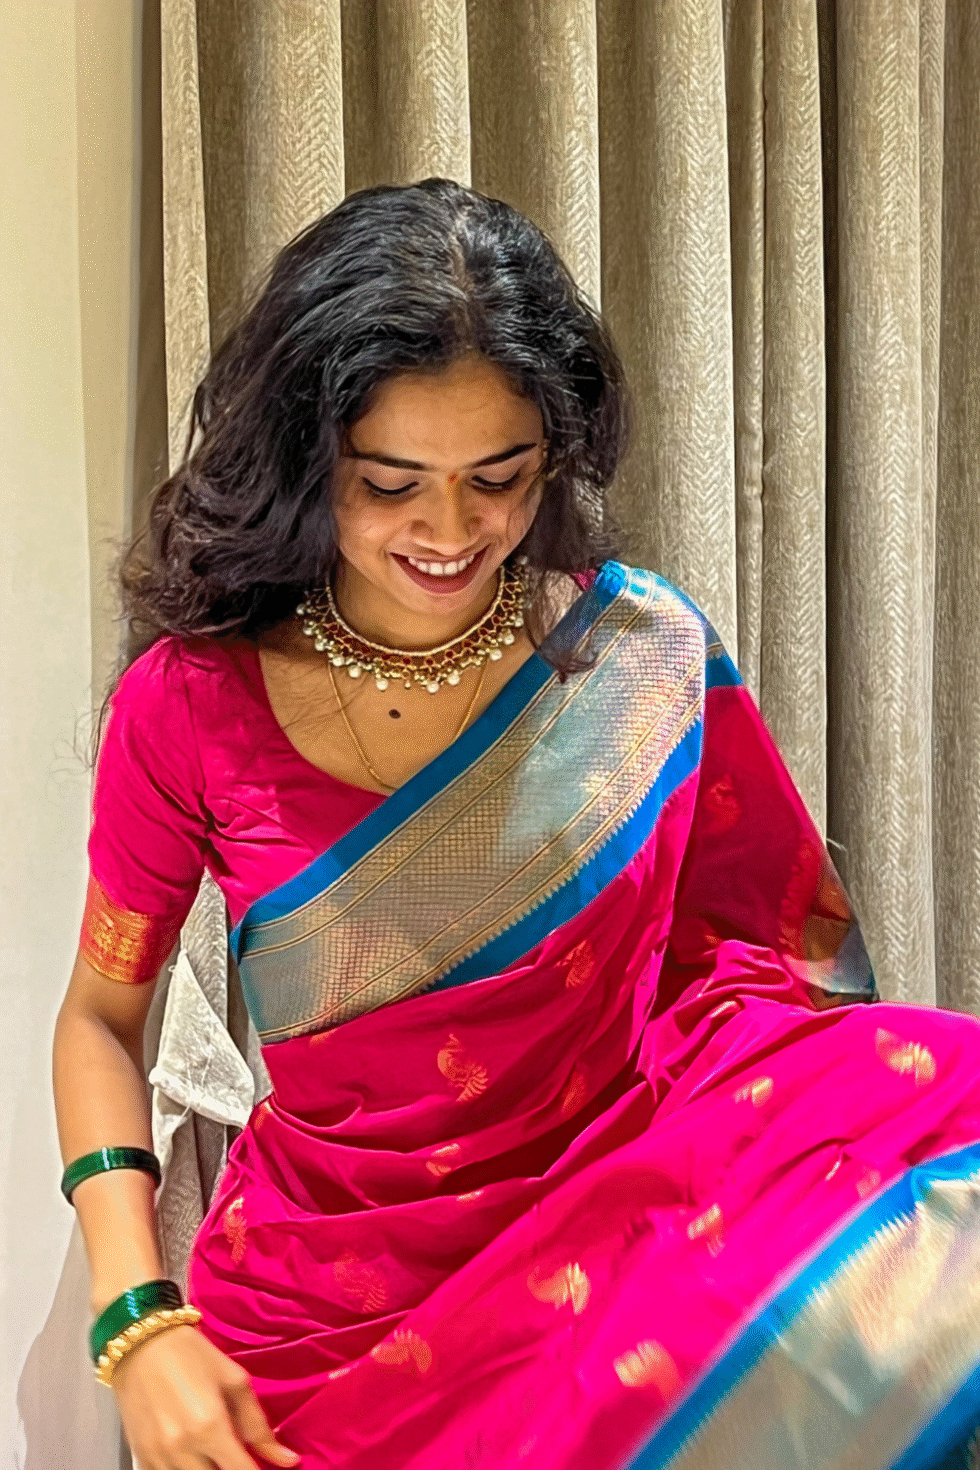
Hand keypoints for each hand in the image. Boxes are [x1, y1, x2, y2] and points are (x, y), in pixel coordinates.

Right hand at [110, 1324, 300, 1469]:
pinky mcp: (140, 1456)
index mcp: (211, 1427)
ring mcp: (158, 1456)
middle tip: (234, 1453)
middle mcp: (183, 1449)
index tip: (263, 1467)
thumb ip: (258, 1425)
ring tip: (214, 1451)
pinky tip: (190, 1455)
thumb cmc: (193, 1355)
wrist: (140, 1342)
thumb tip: (288, 1460)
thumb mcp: (234, 1380)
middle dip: (230, 1469)